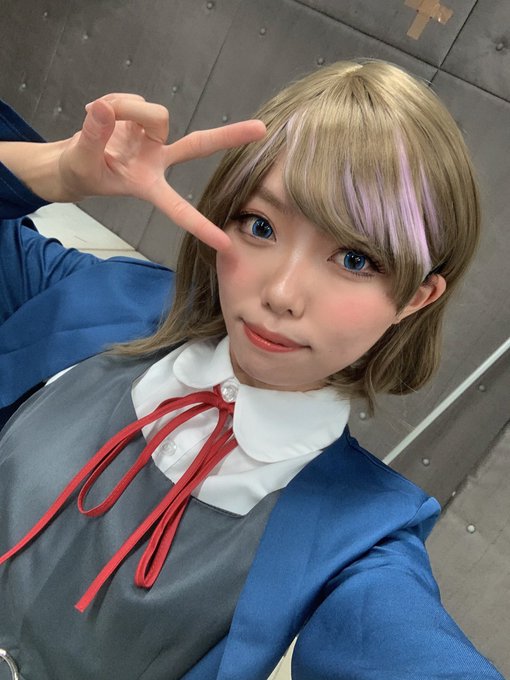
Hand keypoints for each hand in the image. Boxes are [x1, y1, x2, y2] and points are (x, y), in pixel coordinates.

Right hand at [59, 94, 265, 249]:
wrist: (72, 160)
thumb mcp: (81, 162)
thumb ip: (92, 137)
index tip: (225, 244)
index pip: (177, 208)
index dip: (200, 225)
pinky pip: (132, 99)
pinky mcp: (142, 115)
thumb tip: (103, 109)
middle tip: (262, 130)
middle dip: (228, 136)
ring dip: (124, 109)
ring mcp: (153, 138)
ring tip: (97, 120)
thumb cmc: (81, 171)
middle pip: (197, 145)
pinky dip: (112, 102)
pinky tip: (101, 115)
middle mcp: (158, 161)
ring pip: (152, 112)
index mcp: (148, 185)